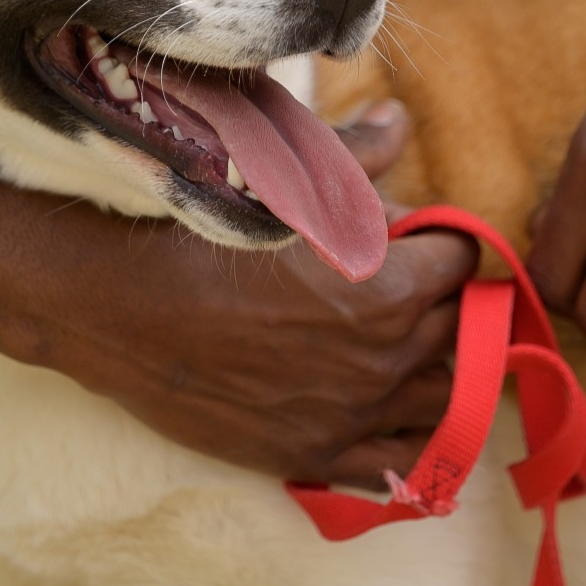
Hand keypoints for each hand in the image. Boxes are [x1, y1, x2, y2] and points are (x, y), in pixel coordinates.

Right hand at [0, 101, 477, 489]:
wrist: (120, 312)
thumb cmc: (202, 237)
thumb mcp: (285, 183)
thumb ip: (356, 157)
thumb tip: (398, 119)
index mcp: (391, 285)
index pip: (464, 261)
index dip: (443, 244)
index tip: (419, 241)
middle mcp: (386, 357)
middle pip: (463, 331)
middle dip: (444, 304)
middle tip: (408, 290)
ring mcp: (354, 414)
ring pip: (446, 402)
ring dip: (436, 372)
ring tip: (405, 351)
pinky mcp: (317, 454)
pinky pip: (399, 467)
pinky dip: (407, 440)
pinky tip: (389, 416)